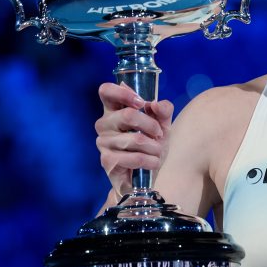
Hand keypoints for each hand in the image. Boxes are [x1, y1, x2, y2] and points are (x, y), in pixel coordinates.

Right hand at [94, 83, 173, 198]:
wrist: (148, 175)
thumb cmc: (151, 145)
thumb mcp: (163, 125)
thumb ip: (163, 110)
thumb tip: (156, 104)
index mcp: (114, 110)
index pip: (106, 91)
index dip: (123, 93)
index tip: (141, 103)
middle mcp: (104, 124)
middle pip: (128, 115)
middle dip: (152, 126)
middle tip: (159, 135)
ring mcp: (103, 142)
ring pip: (136, 139)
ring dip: (154, 147)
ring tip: (157, 152)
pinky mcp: (107, 160)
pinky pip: (135, 158)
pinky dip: (150, 161)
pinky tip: (152, 163)